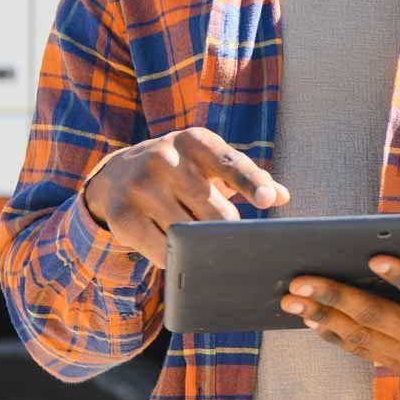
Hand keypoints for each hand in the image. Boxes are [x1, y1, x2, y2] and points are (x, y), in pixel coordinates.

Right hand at [82, 127, 289, 266]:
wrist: (117, 173)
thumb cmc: (182, 170)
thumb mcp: (212, 163)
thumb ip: (250, 177)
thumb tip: (281, 195)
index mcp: (195, 142)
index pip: (230, 164)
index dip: (250, 183)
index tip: (265, 200)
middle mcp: (165, 159)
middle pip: (215, 212)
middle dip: (226, 230)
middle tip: (228, 238)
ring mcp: (140, 186)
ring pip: (189, 234)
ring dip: (200, 246)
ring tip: (200, 241)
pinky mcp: (121, 215)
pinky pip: (162, 249)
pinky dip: (175, 257)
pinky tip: (177, 252)